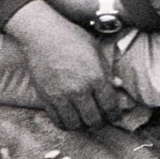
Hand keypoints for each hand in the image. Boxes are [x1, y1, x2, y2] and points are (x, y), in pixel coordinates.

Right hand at [6, 0, 134, 129]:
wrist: (42, 33)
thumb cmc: (72, 37)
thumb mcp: (96, 50)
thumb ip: (107, 71)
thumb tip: (117, 86)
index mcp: (96, 78)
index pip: (110, 107)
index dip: (115, 115)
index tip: (114, 116)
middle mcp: (79, 90)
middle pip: (94, 120)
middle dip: (100, 122)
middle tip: (100, 119)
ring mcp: (61, 96)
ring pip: (75, 125)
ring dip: (82, 125)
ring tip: (84, 119)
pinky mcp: (46, 98)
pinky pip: (57, 120)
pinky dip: (65, 123)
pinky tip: (69, 117)